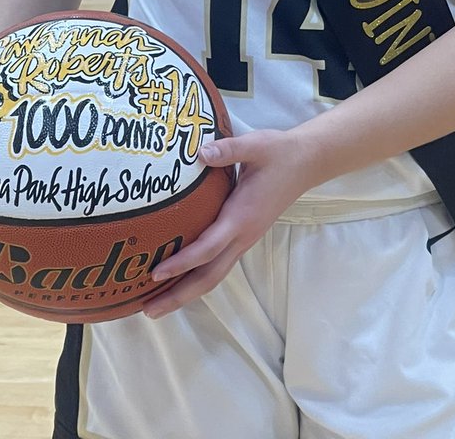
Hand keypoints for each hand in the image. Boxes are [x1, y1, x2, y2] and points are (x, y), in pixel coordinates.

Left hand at [142, 128, 310, 317]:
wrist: (307, 162)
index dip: (181, 263)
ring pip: (214, 275)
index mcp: (242, 217)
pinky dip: (197, 276)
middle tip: (148, 310)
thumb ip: (228, 149)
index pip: (207, 248)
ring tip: (157, 303)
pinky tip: (180, 276)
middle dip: (178, 295)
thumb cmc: (278, 153)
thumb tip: (200, 152)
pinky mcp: (244, 235)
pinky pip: (218, 264)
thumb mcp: (255, 145)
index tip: (155, 274)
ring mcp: (245, 239)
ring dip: (186, 291)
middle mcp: (243, 235)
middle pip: (209, 276)